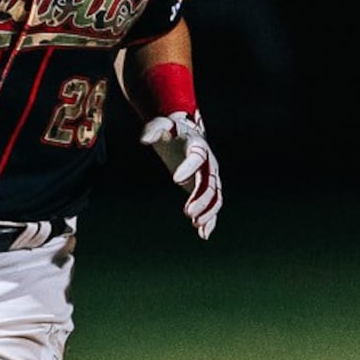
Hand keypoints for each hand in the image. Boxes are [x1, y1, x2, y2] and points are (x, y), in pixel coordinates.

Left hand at [140, 111, 220, 238]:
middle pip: (210, 181)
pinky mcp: (206, 188)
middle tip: (187, 213)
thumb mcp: (159, 126)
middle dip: (201, 198)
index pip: (197, 157)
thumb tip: (144, 139)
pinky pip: (213, 205)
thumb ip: (152, 131)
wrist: (182, 134)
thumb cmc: (169, 130)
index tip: (175, 180)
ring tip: (196, 224)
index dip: (188, 168)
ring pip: (215, 196)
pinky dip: (210, 219)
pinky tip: (204, 234)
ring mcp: (210, 176)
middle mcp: (208, 162)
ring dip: (208, 211)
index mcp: (197, 145)